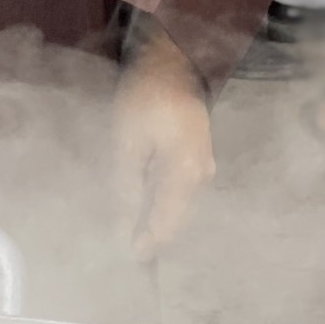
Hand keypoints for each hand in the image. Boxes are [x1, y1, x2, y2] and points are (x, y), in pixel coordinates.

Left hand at [113, 28, 214, 260]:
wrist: (173, 62)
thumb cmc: (146, 97)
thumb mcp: (126, 143)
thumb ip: (126, 188)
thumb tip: (123, 230)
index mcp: (186, 174)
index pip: (165, 226)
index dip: (144, 247)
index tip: (124, 261)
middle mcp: (201, 177)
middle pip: (173, 220)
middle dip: (148, 236)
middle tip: (120, 250)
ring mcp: (203, 169)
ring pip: (176, 207)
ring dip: (153, 219)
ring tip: (126, 230)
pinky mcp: (198, 161)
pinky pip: (178, 192)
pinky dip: (159, 202)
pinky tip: (140, 204)